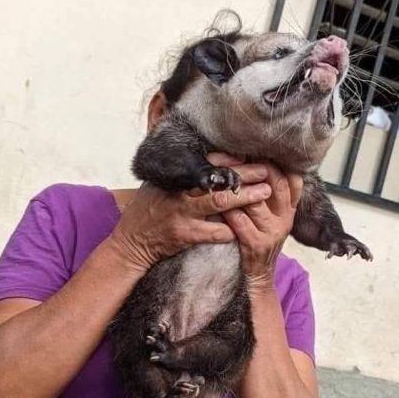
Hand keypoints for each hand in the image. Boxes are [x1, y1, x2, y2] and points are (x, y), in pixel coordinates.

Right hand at [109, 170, 272, 271]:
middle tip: (267, 171)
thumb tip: (206, 157)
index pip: (206, 162)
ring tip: (265, 193)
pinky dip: (231, 229)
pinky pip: (214, 232)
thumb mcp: (157, 184)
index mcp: (174, 177)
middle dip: (245, 174)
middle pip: (218, 179)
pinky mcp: (184, 235)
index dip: (230, 159)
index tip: (249, 155)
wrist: (131, 242)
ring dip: (245, 198)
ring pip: (220, 203)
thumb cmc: (147, 211)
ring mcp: (181, 213)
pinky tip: (245, 227)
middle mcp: (178, 192)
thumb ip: (178, 172)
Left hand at [208, 154, 302, 289]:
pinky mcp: (256, 244)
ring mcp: (272, 231)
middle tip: (228, 158)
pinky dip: (226, 210)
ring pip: (254, 201)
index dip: (268, 161)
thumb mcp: (271, 215)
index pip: (287, 176)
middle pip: (273, 183)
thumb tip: (256, 160)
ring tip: (218, 175)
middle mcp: (285, 218)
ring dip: (235, 187)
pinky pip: (239, 221)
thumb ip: (269, 192)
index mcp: (290, 207)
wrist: (257, 276)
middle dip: (249, 168)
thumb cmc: (258, 239)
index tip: (248, 150)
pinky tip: (214, 201)